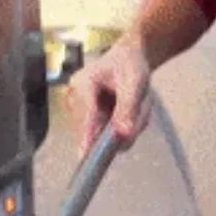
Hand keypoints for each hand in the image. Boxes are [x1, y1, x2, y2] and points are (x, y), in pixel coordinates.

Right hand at [66, 35, 152, 159]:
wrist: (127, 58)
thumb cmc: (129, 64)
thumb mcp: (134, 83)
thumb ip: (128, 109)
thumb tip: (123, 134)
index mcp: (82, 84)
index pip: (86, 117)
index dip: (88, 137)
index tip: (86, 156)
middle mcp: (74, 100)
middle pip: (97, 130)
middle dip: (124, 125)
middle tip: (141, 106)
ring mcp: (80, 112)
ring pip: (105, 136)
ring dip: (126, 126)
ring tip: (136, 104)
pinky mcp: (88, 122)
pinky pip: (108, 136)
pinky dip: (123, 127)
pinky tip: (129, 110)